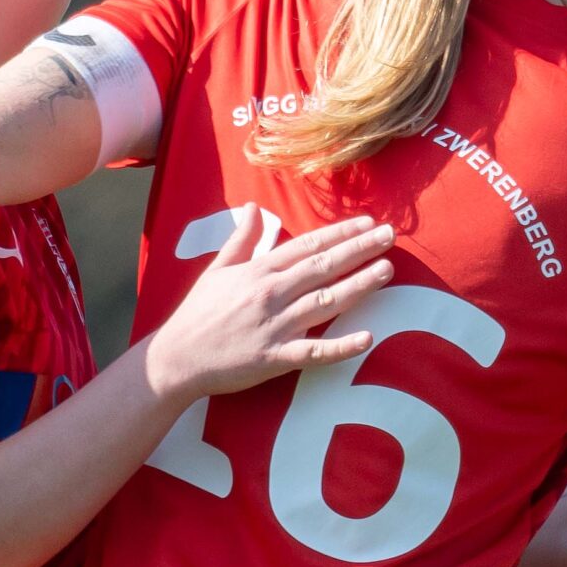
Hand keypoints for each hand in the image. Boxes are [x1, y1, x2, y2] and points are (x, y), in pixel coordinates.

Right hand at [145, 208, 395, 402]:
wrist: (176, 358)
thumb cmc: (197, 315)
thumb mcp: (216, 269)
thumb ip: (242, 239)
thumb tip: (255, 208)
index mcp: (258, 271)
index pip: (307, 245)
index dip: (340, 233)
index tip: (367, 222)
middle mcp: (270, 294)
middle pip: (323, 267)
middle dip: (359, 249)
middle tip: (390, 235)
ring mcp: (275, 326)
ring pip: (325, 301)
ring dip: (359, 285)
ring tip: (387, 270)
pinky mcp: (275, 358)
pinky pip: (314, 352)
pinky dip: (341, 346)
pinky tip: (367, 337)